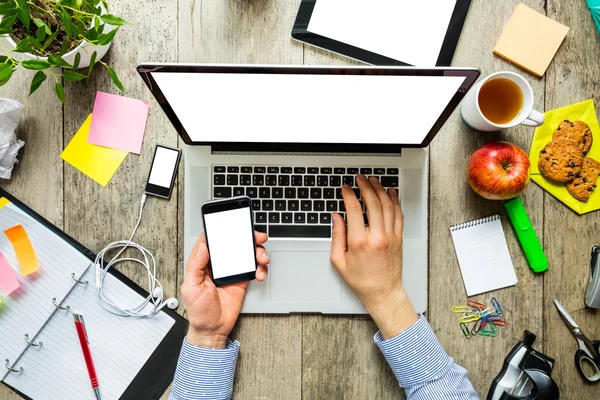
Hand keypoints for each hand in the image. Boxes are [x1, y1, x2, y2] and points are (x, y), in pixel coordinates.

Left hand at [181, 231, 269, 347]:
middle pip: (234, 243)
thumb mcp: (191, 287)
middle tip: (257, 238)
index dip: (222, 230)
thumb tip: (203, 246)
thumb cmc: (199, 310)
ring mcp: (232, 270)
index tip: (233, 225)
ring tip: (262, 258)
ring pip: (247, 254)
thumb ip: (195, 265)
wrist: (213, 329)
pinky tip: (259, 273)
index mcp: (204, 262)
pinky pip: (254, 268)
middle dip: (248, 238)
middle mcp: (218, 264)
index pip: (212, 240)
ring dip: (258, 252)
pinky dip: (260, 268)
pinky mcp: (242, 279)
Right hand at [330, 175, 417, 337]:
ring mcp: (390, 236)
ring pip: (387, 205)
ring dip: (380, 190)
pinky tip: (390, 192)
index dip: (349, 195)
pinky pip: (398, 214)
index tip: (346, 188)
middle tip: (360, 179)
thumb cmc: (361, 280)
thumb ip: (337, 236)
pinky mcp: (398, 238)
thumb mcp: (339, 261)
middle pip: (373, 203)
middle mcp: (377, 237)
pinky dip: (395, 200)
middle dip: (365, 186)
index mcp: (360, 242)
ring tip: (373, 181)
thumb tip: (336, 217)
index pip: (354, 210)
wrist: (383, 292)